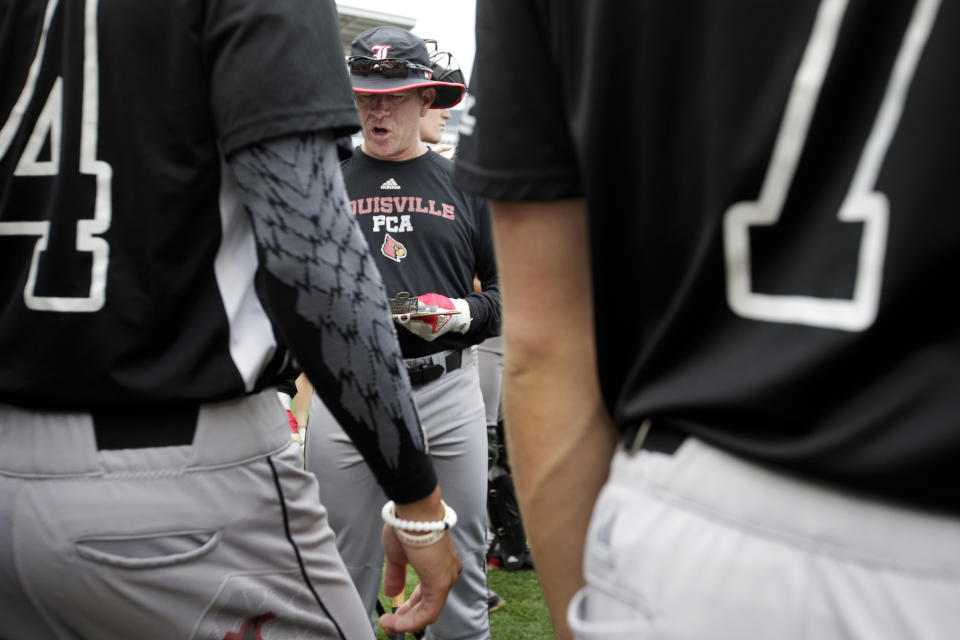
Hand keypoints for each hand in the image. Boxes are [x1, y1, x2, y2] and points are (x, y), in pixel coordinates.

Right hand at [378, 489, 461, 635]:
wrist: (414, 511)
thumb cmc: (408, 526)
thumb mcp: (398, 555)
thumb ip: (397, 575)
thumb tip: (392, 593)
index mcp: (441, 564)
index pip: (428, 592)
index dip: (411, 606)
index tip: (396, 613)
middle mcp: (448, 572)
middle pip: (430, 604)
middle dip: (408, 616)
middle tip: (391, 622)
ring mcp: (446, 579)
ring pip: (429, 612)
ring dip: (407, 622)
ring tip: (388, 624)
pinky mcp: (439, 584)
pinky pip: (427, 613)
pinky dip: (411, 621)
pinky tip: (396, 623)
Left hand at [395, 293, 470, 340]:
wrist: (456, 317)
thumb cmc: (444, 305)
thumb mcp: (432, 300)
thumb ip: (419, 302)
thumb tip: (405, 303)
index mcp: (431, 318)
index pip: (412, 316)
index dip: (401, 313)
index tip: (393, 309)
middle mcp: (429, 329)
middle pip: (409, 323)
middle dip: (400, 317)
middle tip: (391, 311)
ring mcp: (428, 335)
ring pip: (410, 327)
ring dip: (403, 321)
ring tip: (394, 314)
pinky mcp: (427, 337)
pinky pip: (414, 330)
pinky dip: (409, 324)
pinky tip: (402, 319)